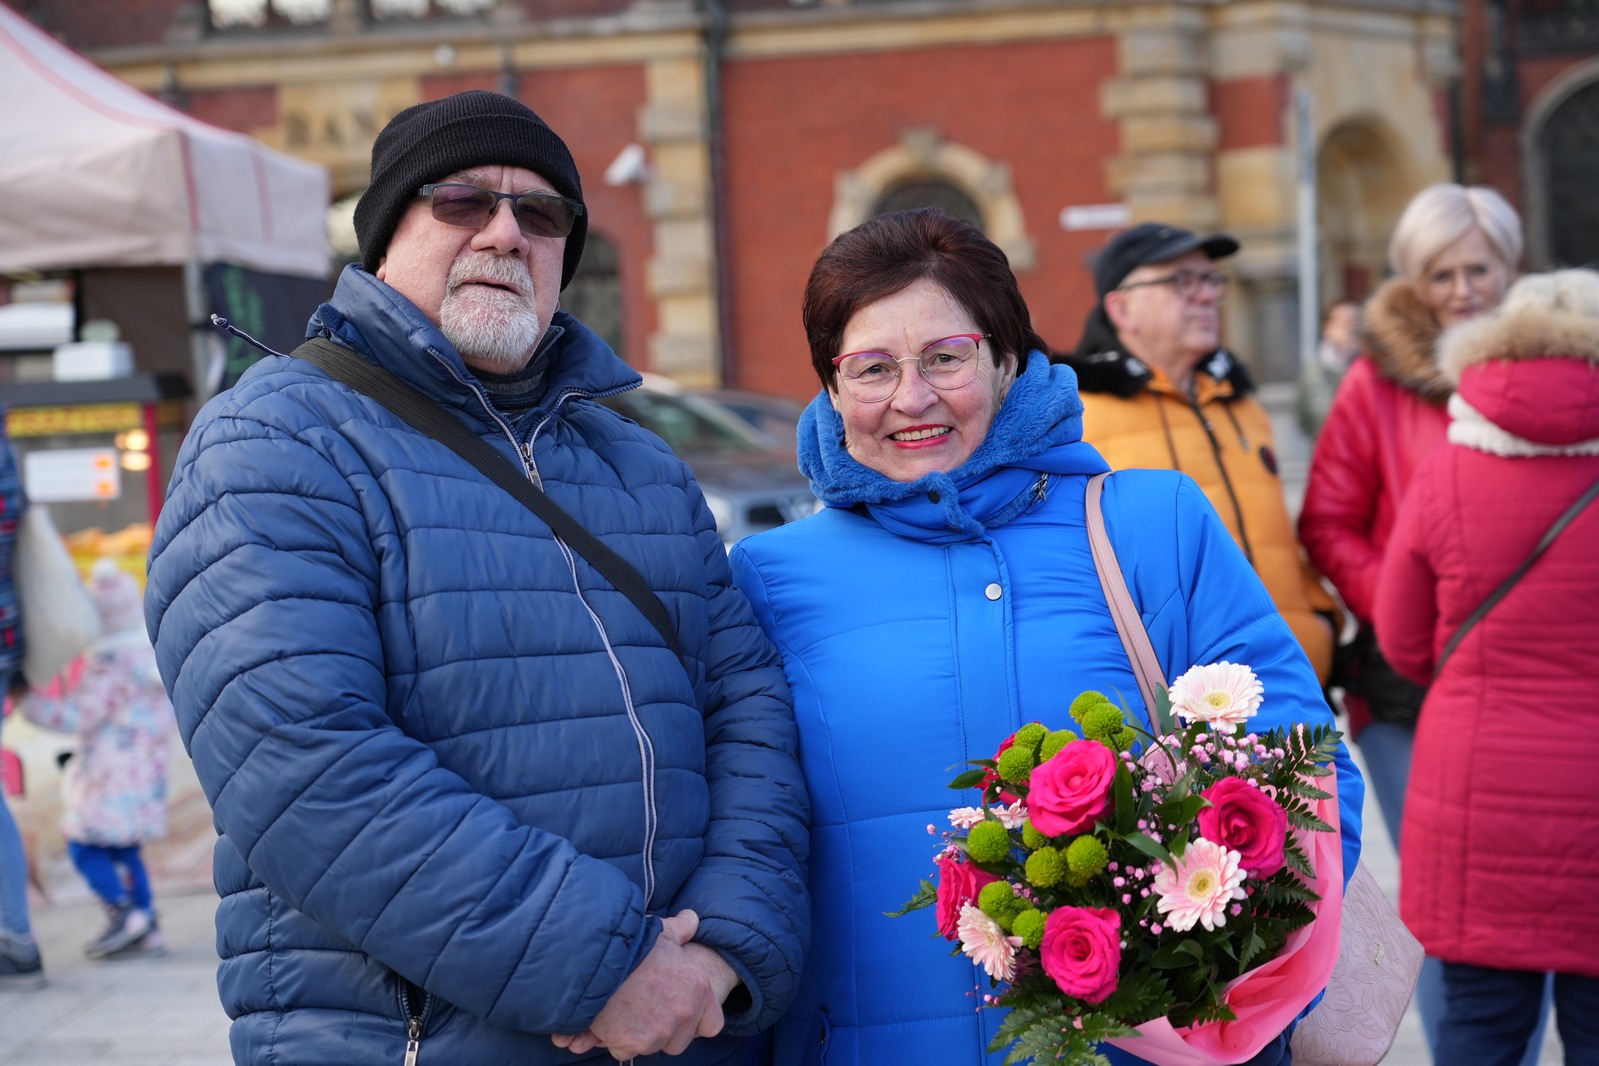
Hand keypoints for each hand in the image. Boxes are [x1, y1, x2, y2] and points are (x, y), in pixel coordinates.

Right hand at [551, 910, 739, 1059]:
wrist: (599, 955)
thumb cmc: (634, 942)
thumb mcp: (662, 931)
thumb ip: (681, 928)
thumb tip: (692, 918)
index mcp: (699, 989)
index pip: (712, 1025)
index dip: (696, 1021)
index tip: (680, 1012)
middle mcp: (684, 1014)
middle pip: (678, 1041)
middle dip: (663, 1030)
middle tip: (644, 1009)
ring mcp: (659, 1032)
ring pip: (650, 1045)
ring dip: (638, 1034)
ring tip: (622, 1009)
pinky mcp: (632, 1043)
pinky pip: (624, 1049)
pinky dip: (614, 1039)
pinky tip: (607, 1019)